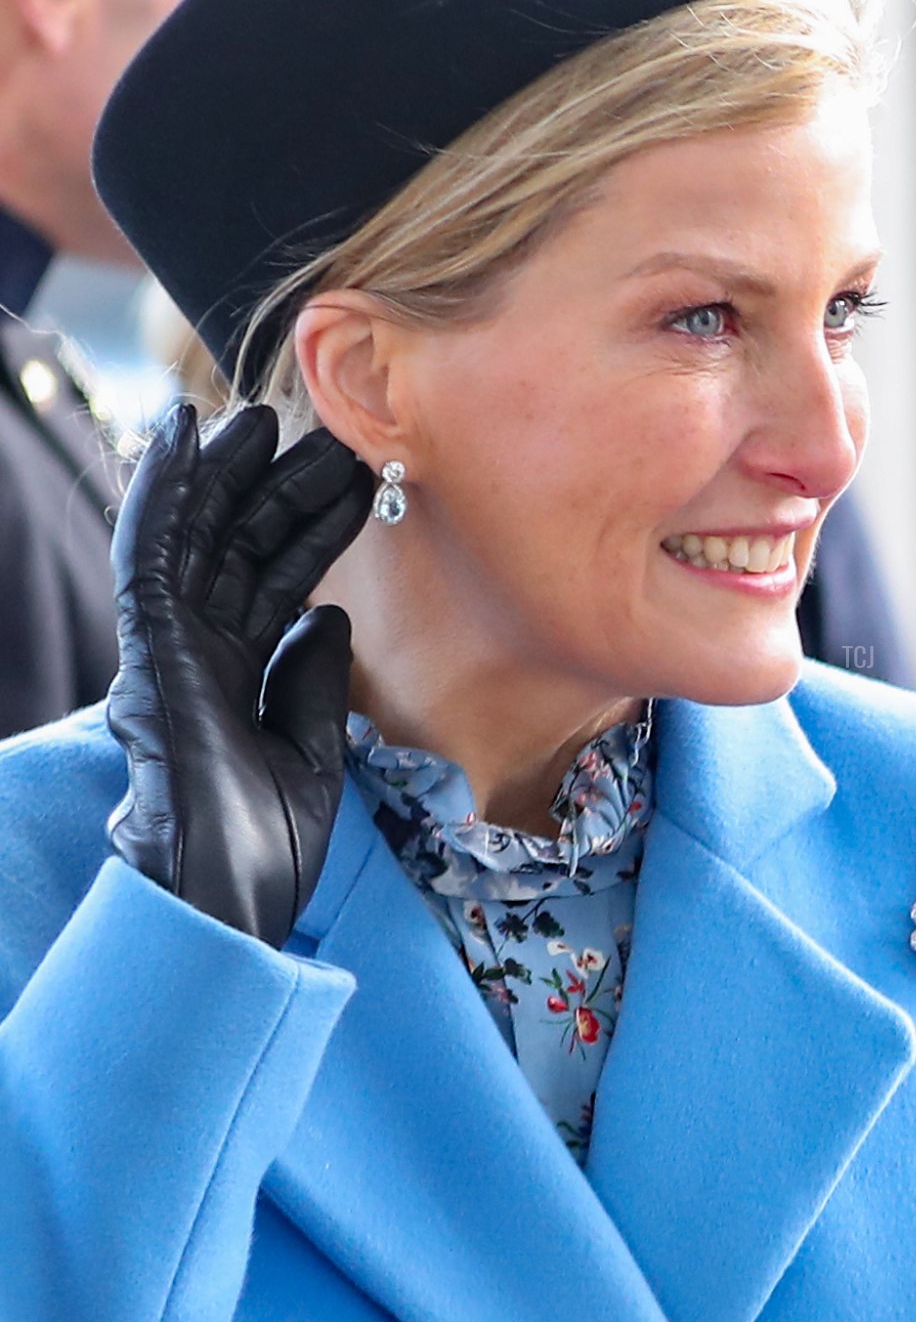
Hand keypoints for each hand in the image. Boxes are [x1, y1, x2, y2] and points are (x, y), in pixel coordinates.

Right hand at [105, 403, 374, 947]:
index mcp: (234, 681)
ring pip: (192, 539)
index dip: (313, 530)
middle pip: (236, 550)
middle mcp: (196, 657)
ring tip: (259, 414)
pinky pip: (149, 556)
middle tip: (328, 430)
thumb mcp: (314, 756)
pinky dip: (163, 493)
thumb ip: (313, 683)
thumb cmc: (264, 854)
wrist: (228, 908)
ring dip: (224, 473)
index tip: (361, 482)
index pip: (274, 584)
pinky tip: (183, 438)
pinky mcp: (147, 653)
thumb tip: (327, 618)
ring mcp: (167, 653)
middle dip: (279, 488)